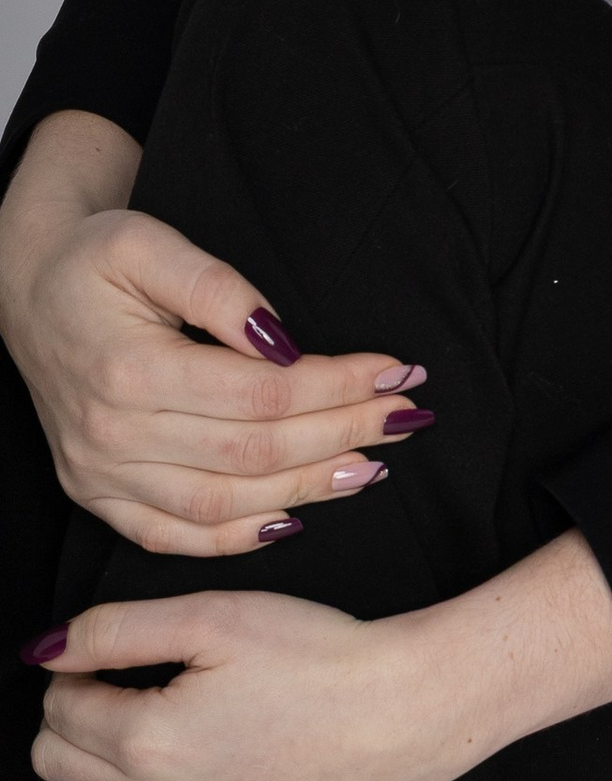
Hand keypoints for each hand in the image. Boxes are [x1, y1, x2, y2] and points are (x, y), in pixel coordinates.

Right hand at [0, 160, 427, 559]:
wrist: (21, 287)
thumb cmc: (92, 259)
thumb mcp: (148, 243)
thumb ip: (217, 288)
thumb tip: (280, 339)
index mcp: (127, 371)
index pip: (260, 396)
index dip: (337, 387)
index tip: (395, 372)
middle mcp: (109, 434)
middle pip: (252, 453)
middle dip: (342, 434)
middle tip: (405, 416)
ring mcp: (98, 474)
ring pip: (221, 505)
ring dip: (306, 490)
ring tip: (370, 465)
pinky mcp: (95, 494)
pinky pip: (172, 537)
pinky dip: (238, 536)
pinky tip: (294, 517)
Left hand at [28, 592, 464, 780]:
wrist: (402, 711)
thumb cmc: (321, 658)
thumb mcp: (216, 615)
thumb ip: (117, 629)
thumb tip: (46, 651)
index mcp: (149, 737)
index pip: (63, 708)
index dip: (72, 673)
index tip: (98, 658)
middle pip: (60, 769)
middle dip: (66, 724)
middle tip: (103, 693)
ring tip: (97, 756)